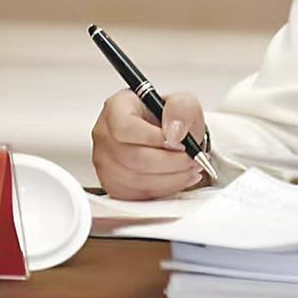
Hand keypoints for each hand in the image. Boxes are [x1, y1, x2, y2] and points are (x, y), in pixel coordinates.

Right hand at [91, 89, 209, 199]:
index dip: (153, 138)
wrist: (168, 136)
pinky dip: (163, 190)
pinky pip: (136, 194)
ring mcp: (105, 162)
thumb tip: (173, 133)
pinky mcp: (113, 185)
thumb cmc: (169, 118)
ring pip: (135, 180)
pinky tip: (179, 178)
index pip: (125, 127)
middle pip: (131, 157)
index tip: (179, 142)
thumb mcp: (183, 102)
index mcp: (117, 108)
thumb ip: (181, 109)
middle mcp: (105, 135)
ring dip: (170, 178)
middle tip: (192, 159)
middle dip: (169, 162)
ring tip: (190, 169)